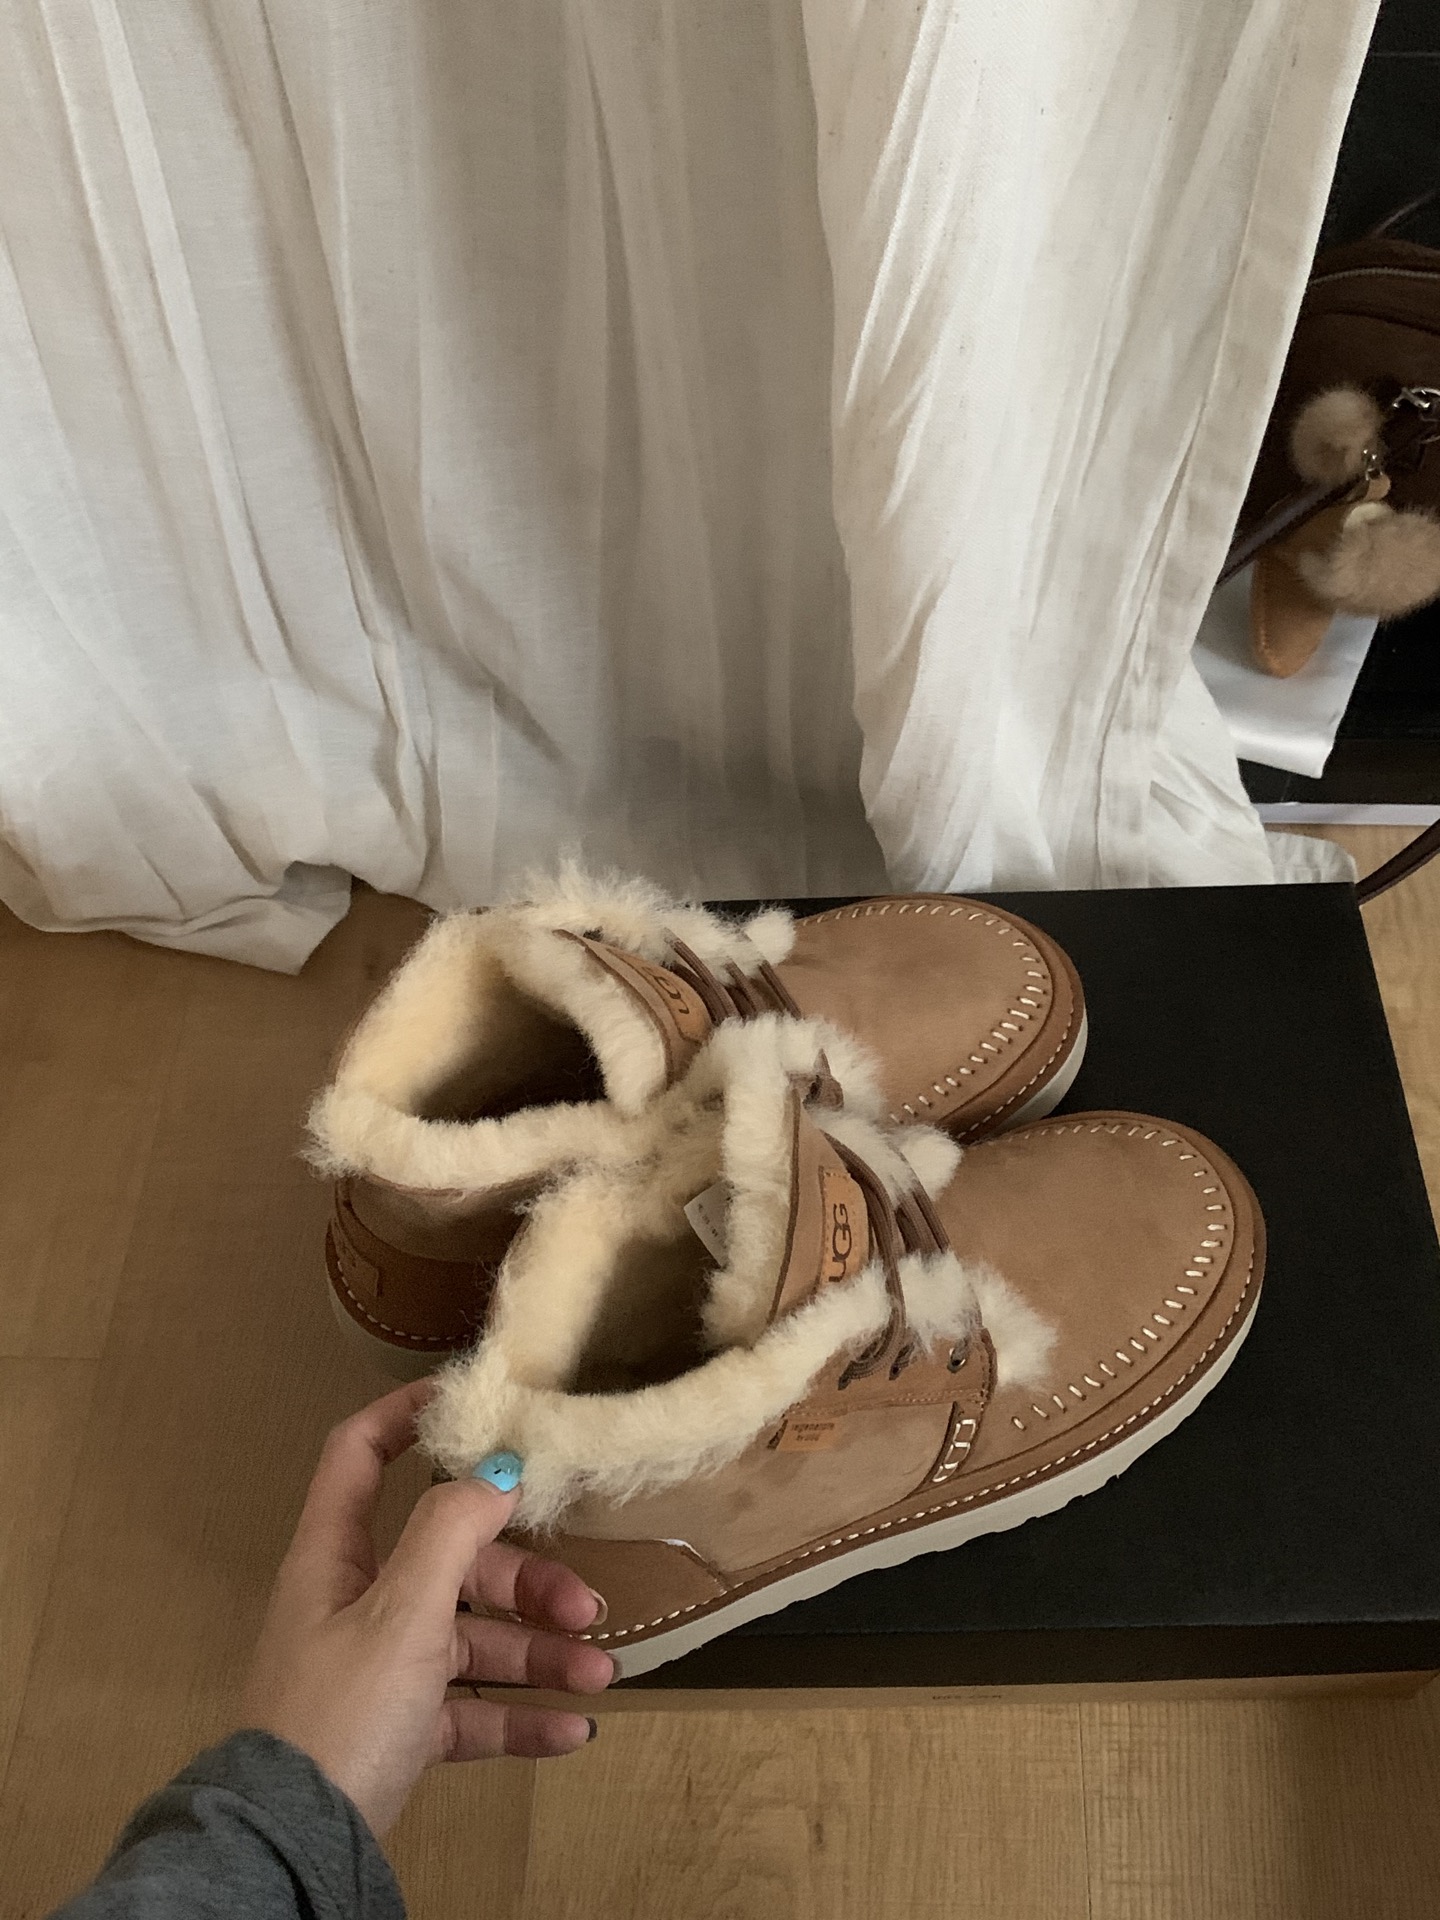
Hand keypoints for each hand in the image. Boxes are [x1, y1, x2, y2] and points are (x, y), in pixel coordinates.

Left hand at [240, 1378, 612, 1835]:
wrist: (294, 1845)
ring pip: (472, 1638)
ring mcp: (379, 1669)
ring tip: (599, 1677)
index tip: (474, 1398)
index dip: (407, 1415)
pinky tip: (572, 1730)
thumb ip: (451, 1531)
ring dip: (539, 1653)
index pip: (360, 1455)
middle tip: (588, 1605)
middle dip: (527, 1580)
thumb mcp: (401, 1612)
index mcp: (336, 1557)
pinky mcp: (400, 1729)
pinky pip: (471, 1707)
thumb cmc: (338, 1713)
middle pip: (452, 1561)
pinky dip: (520, 1714)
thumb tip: (497, 1466)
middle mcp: (357, 1602)